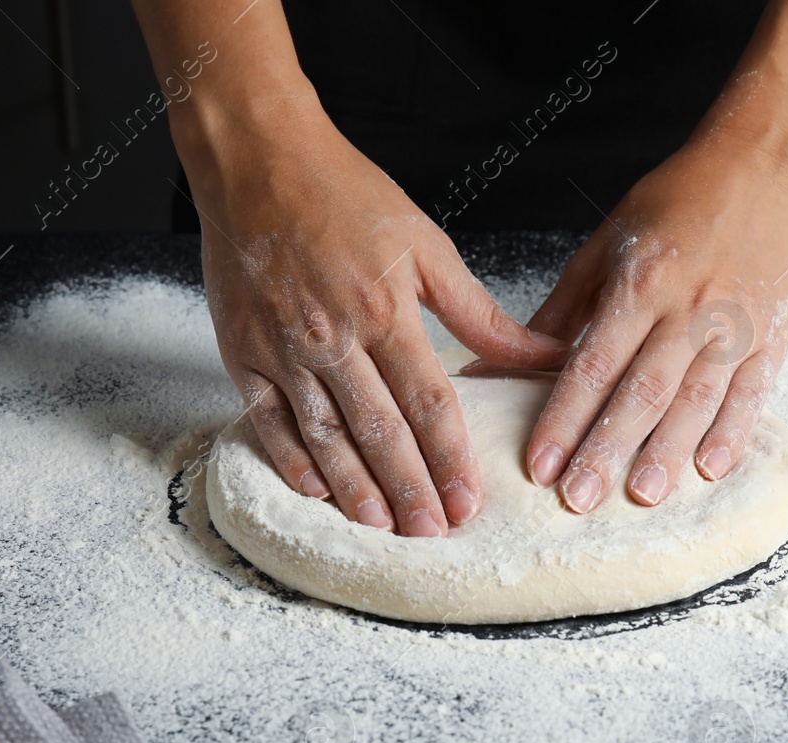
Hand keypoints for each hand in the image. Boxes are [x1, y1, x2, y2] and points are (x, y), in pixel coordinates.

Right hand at [181, 97, 562, 534]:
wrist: (255, 162)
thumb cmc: (345, 195)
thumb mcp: (426, 247)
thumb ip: (480, 315)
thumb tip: (543, 355)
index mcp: (385, 311)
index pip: (428, 404)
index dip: (450, 459)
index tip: (469, 503)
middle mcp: (333, 338)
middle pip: (380, 432)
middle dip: (410, 491)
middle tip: (433, 535)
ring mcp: (283, 350)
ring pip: (326, 436)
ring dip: (356, 489)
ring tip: (383, 529)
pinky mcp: (243, 355)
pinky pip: (271, 422)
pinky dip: (295, 462)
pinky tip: (320, 494)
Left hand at [467, 135, 787, 513]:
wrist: (760, 169)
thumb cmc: (675, 204)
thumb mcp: (606, 246)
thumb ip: (562, 309)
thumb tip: (502, 360)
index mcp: (639, 283)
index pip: (593, 363)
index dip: (564, 417)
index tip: (539, 464)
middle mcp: (687, 309)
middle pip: (641, 390)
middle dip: (607, 449)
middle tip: (578, 500)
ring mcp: (733, 326)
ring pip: (696, 399)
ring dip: (667, 452)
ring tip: (641, 497)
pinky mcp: (770, 337)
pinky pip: (751, 393)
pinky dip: (732, 433)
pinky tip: (710, 470)